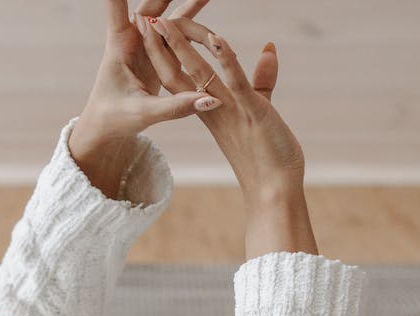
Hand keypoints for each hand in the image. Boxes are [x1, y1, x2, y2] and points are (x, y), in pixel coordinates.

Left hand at [69, 0, 218, 196]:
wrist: (106, 128)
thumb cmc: (115, 120)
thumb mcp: (146, 114)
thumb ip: (177, 107)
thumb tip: (211, 99)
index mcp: (119, 46)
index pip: (116, 8)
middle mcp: (131, 40)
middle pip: (149, 7)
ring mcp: (144, 46)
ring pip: (165, 18)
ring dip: (183, 5)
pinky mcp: (155, 55)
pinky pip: (174, 33)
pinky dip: (189, 23)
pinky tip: (203, 10)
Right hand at [143, 19, 315, 255]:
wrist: (274, 191)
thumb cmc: (269, 155)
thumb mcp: (261, 109)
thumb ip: (262, 78)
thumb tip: (269, 49)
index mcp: (210, 109)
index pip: (180, 77)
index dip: (165, 53)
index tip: (152, 31)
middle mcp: (212, 109)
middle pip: (178, 73)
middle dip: (161, 47)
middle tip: (145, 20)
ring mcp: (229, 110)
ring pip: (199, 74)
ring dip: (182, 48)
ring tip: (166, 22)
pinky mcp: (252, 112)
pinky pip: (234, 83)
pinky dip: (226, 60)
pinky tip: (216, 39)